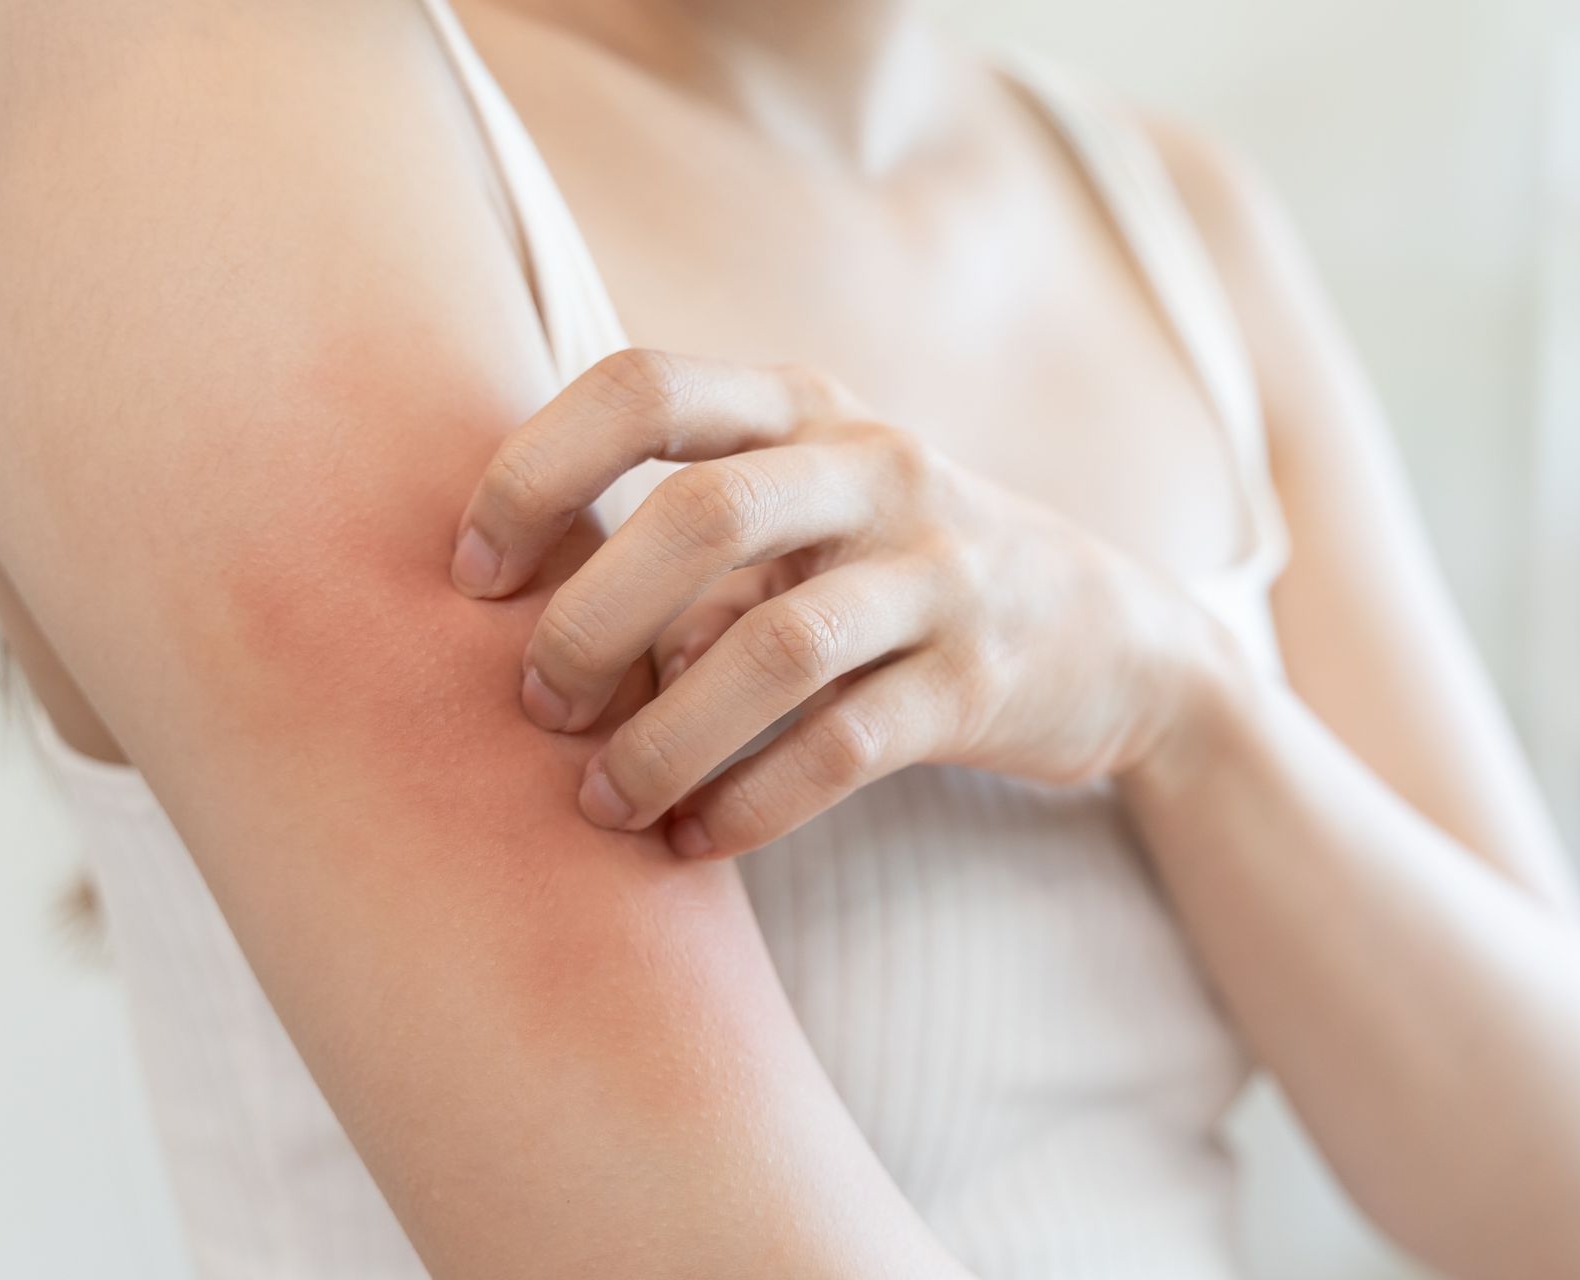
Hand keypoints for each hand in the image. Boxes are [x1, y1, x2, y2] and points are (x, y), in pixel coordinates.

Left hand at [449, 348, 1232, 857]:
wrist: (1109, 636)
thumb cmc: (893, 569)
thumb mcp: (804, 510)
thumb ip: (685, 538)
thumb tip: (530, 630)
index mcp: (803, 404)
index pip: (643, 387)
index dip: (533, 470)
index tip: (470, 573)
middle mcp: (875, 466)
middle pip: (701, 514)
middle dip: (589, 620)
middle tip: (533, 705)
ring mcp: (941, 569)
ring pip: (774, 648)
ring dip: (663, 737)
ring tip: (600, 801)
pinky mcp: (982, 681)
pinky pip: (845, 747)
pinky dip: (751, 803)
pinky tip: (692, 842)